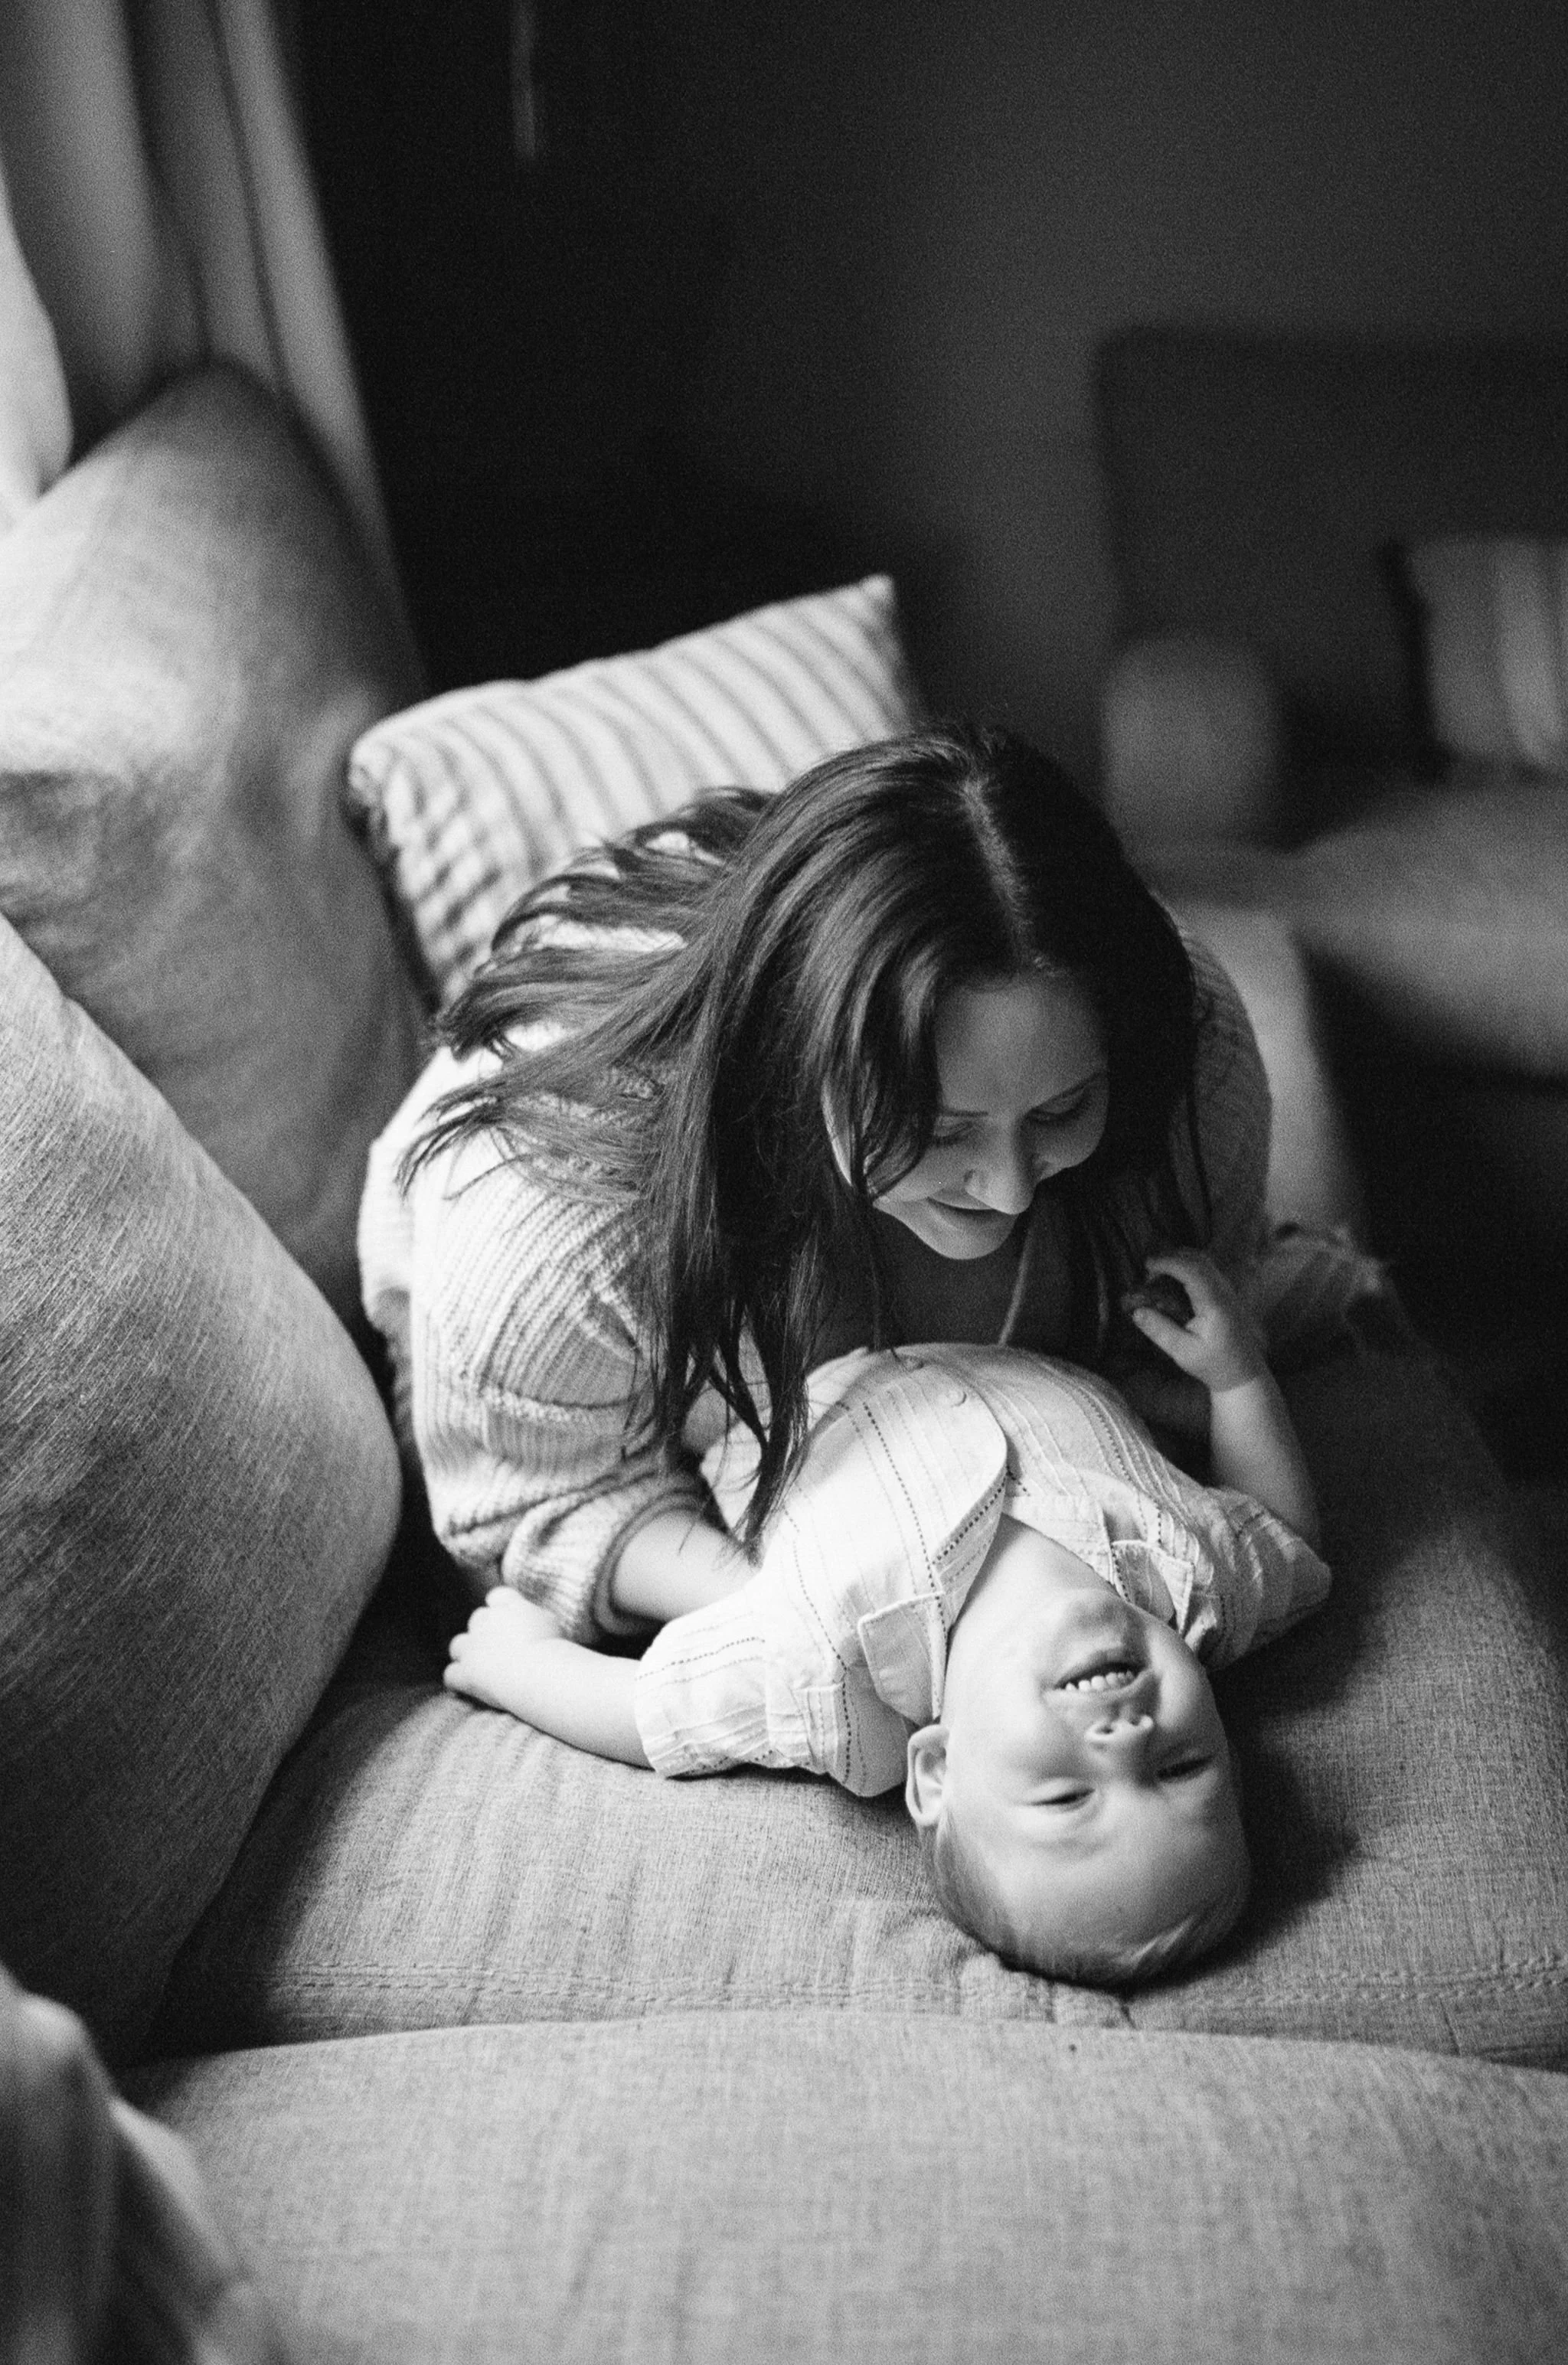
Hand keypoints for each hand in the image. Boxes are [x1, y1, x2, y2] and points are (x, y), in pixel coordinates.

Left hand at [445, 1586, 563, 1711]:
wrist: (539, 1672)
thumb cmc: (552, 1648)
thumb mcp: (549, 1622)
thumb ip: (533, 1616)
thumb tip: (529, 1619)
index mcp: (508, 1606)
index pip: (497, 1596)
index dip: (500, 1608)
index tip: (510, 1622)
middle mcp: (486, 1621)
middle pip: (477, 1619)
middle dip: (484, 1632)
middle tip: (500, 1649)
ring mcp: (472, 1647)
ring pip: (458, 1645)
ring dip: (466, 1654)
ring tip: (481, 1668)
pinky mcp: (465, 1671)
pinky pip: (451, 1675)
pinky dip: (458, 1681)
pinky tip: (469, 1687)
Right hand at [1122, 1250, 1264, 1393]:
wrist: (1243, 1374)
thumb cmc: (1213, 1365)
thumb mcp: (1182, 1352)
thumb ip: (1160, 1330)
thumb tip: (1136, 1310)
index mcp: (1214, 1304)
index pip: (1192, 1270)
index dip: (1168, 1262)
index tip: (1147, 1265)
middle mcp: (1224, 1292)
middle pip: (1199, 1259)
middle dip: (1172, 1257)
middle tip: (1149, 1269)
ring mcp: (1228, 1291)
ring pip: (1204, 1262)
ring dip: (1180, 1261)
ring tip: (1158, 1274)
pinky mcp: (1227, 1295)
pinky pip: (1207, 1271)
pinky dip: (1188, 1268)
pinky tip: (1174, 1281)